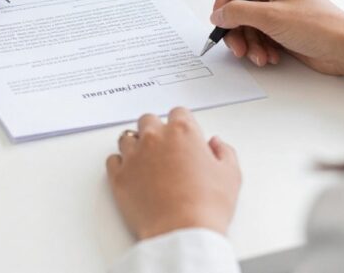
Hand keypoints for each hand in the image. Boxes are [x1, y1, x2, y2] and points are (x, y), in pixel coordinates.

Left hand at [107, 108, 240, 240]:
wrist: (182, 231)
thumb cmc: (208, 205)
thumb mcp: (231, 175)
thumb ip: (224, 152)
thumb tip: (215, 144)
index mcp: (183, 132)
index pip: (178, 112)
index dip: (183, 124)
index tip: (184, 137)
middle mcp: (155, 138)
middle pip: (148, 120)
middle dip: (156, 130)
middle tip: (164, 149)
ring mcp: (133, 156)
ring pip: (127, 138)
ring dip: (136, 145)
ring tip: (146, 162)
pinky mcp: (118, 176)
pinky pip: (113, 160)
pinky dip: (120, 165)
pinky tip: (132, 175)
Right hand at [211, 0, 343, 76]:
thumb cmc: (320, 26)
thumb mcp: (271, 17)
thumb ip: (238, 13)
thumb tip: (217, 14)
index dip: (223, 0)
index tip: (223, 20)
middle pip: (236, 7)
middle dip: (236, 30)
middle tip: (238, 47)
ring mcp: (276, 10)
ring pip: (245, 25)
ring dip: (249, 44)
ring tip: (260, 56)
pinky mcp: (280, 29)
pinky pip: (257, 37)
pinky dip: (259, 49)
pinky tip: (271, 57)